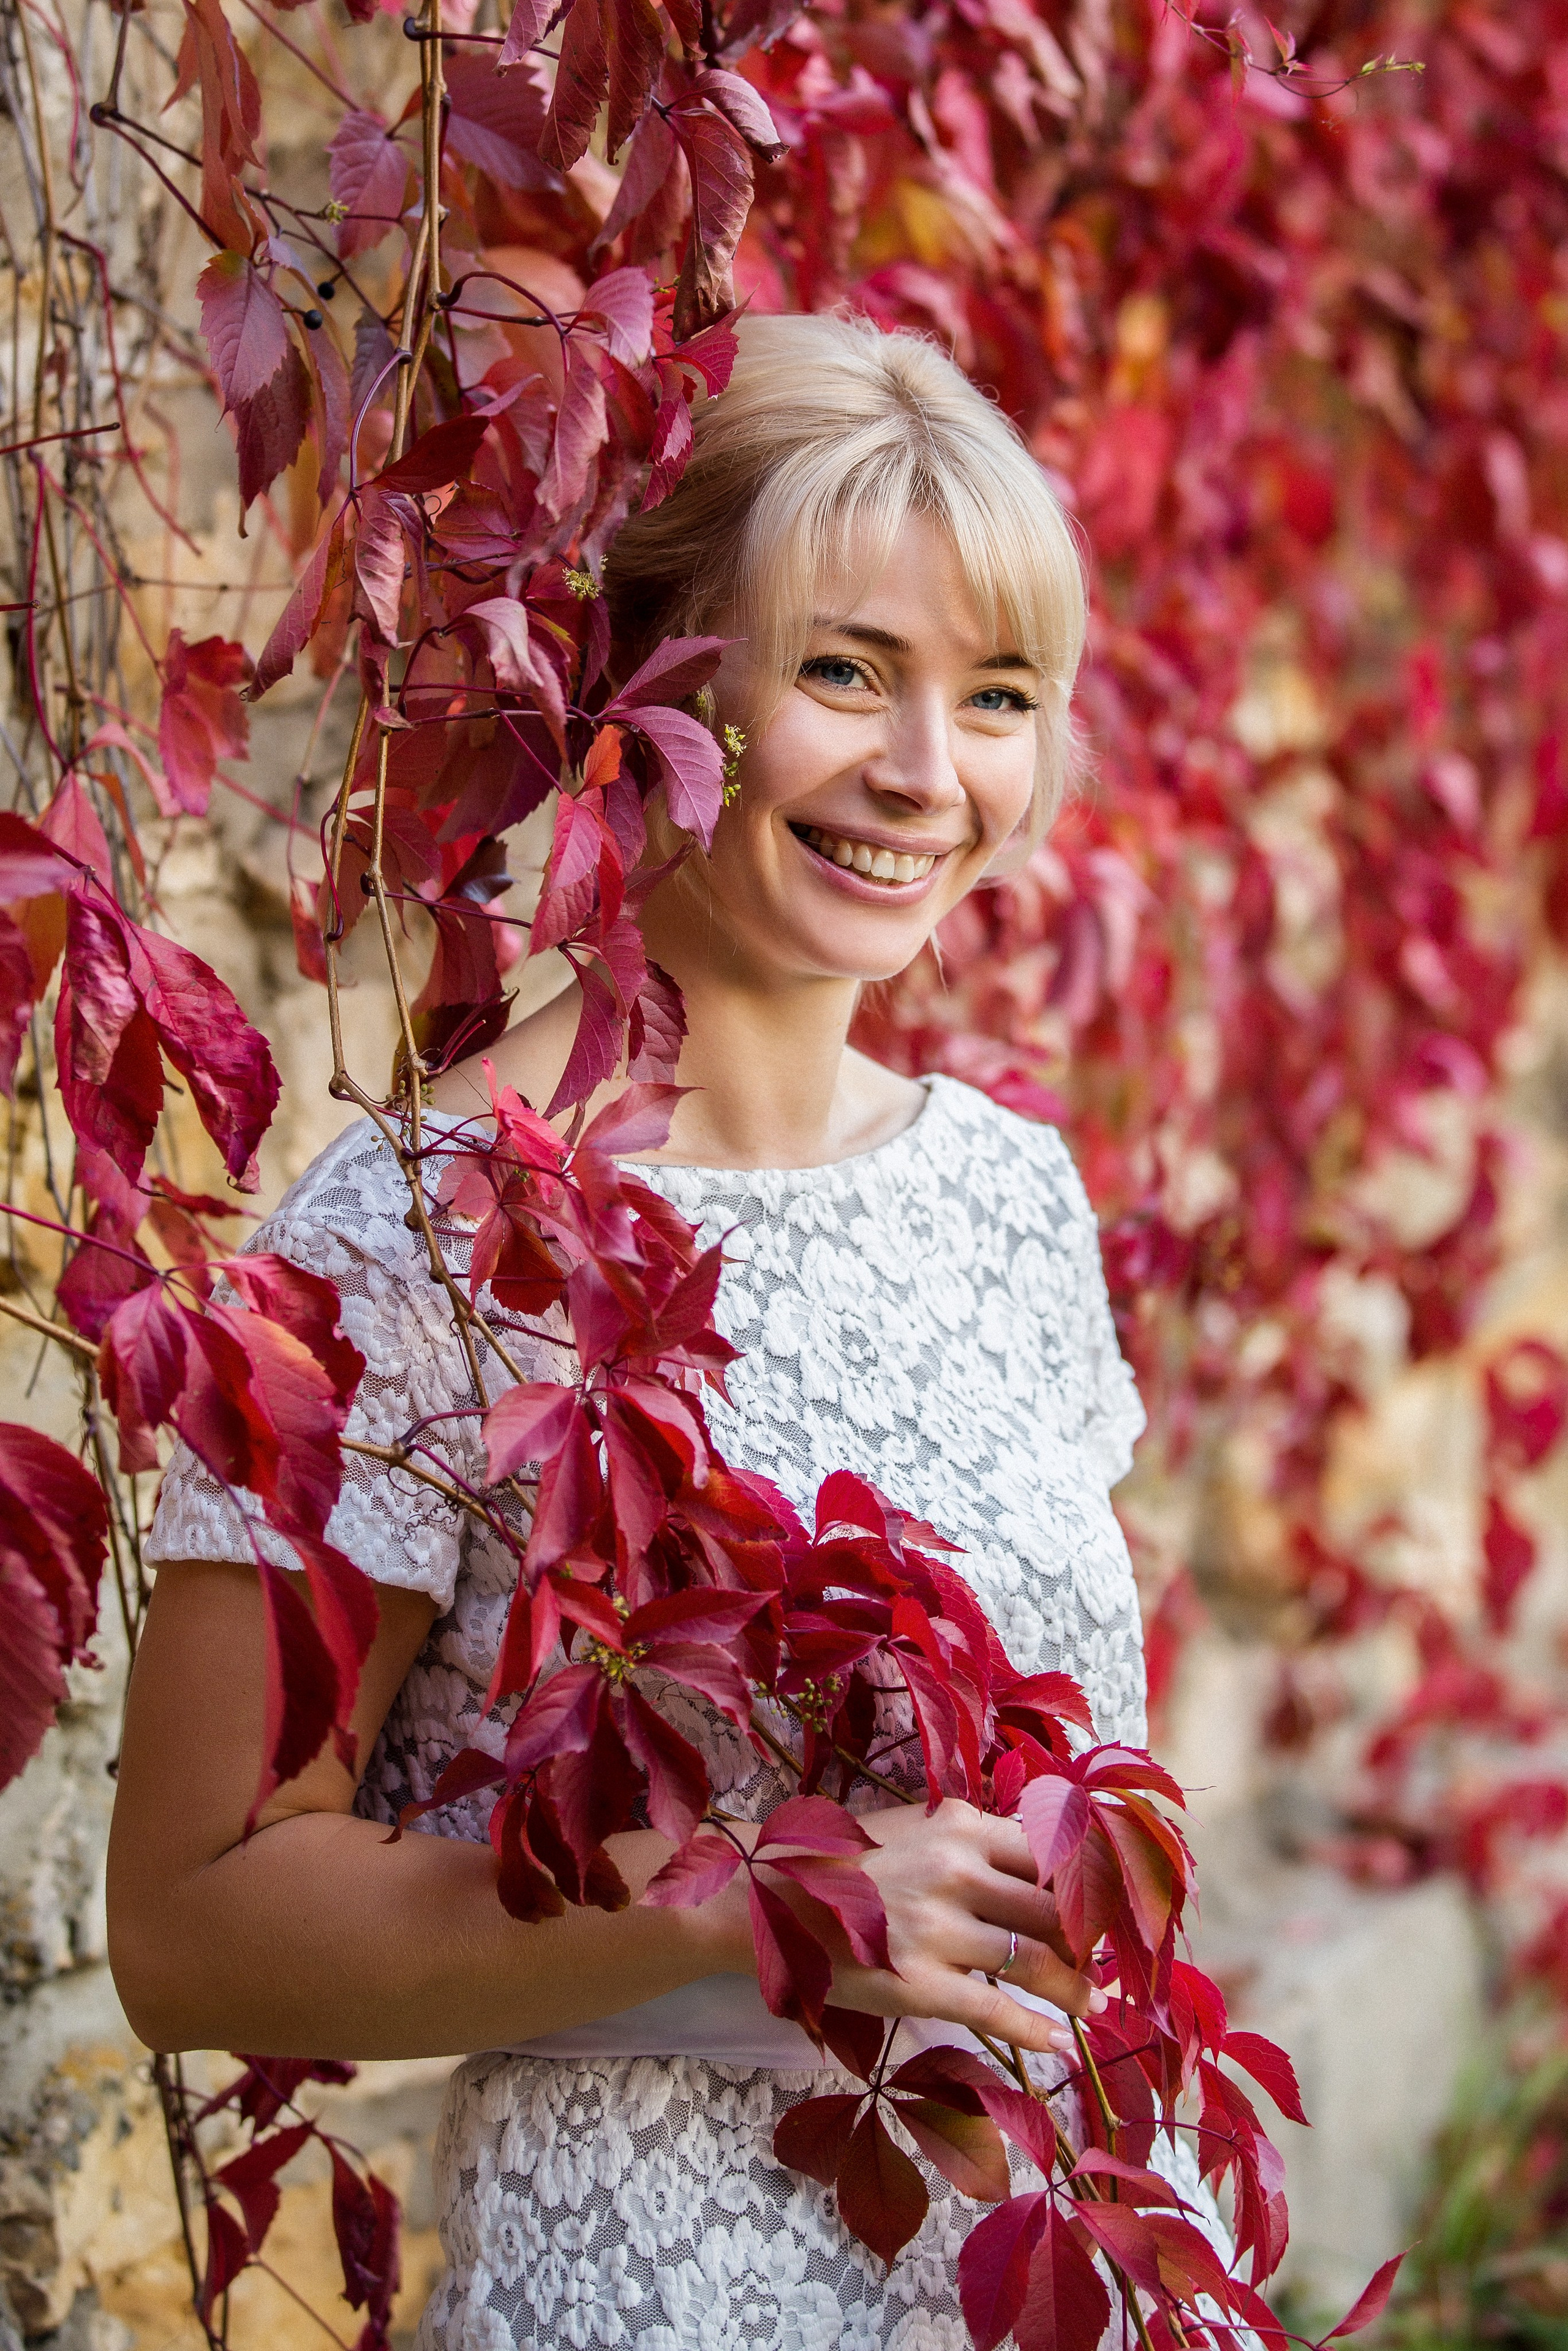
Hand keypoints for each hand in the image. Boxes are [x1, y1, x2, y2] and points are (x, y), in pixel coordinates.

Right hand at [784, 1797, 1105, 2057]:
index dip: (1088, 1889)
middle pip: (1055, 1911)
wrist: (768, 1895)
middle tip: (1108, 1964)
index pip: (1052, 1854)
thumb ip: (974, 1842)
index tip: (1105, 1911)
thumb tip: (1043, 1869)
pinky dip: (1036, 2032)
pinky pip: (995, 2012)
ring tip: (1092, 2005)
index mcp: (960, 1825)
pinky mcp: (918, 1985)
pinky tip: (1060, 2046)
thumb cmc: (847, 1860)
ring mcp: (937, 1930)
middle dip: (1092, 1944)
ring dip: (1076, 1990)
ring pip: (1035, 1963)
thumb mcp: (916, 1827)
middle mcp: (957, 1871)